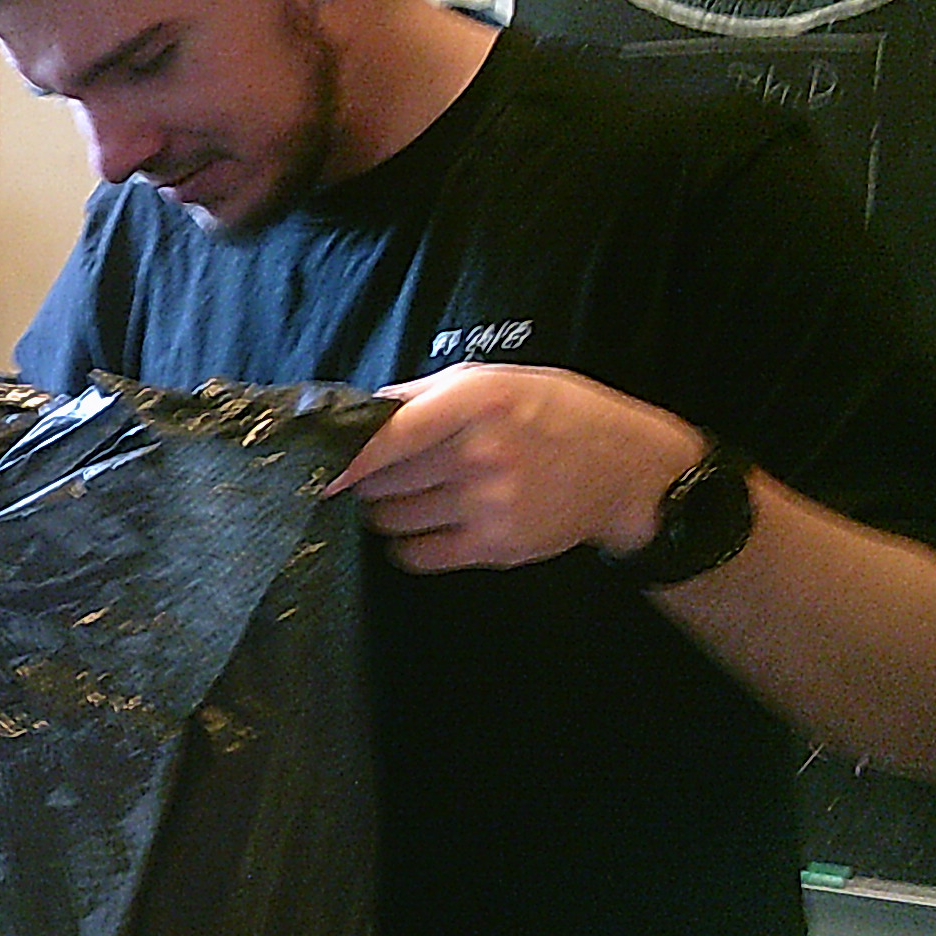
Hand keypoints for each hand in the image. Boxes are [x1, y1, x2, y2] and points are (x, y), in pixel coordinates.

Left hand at [324, 362, 702, 572]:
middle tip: (376, 474)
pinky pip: (418, 554)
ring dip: (383, 510)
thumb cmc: (555, 415)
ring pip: (392, 518)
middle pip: (380, 480)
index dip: (342, 456)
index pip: (389, 434)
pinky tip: (422, 526)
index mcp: (476, 402)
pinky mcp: (494, 546)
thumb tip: (359, 409)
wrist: (628, 471)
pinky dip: (406, 544)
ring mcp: (488, 504)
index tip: (308, 466)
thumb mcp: (497, 381)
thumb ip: (425, 394)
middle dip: (365, 479)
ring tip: (403, 496)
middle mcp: (479, 453)